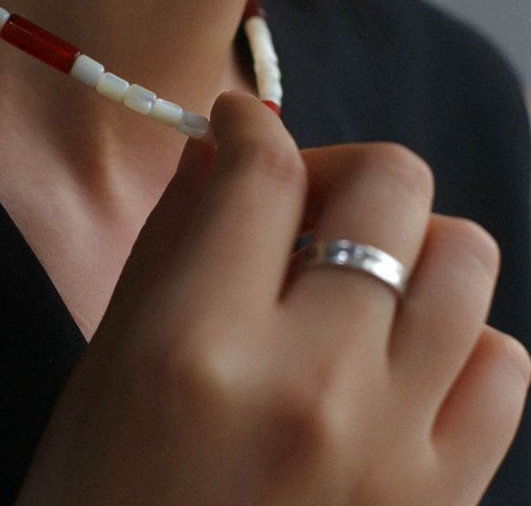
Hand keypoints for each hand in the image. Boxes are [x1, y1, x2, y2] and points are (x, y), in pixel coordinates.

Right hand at [16, 91, 529, 504]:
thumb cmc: (101, 499)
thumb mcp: (108, 361)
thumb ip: (170, 240)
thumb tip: (218, 154)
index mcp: (197, 346)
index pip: (261, 173)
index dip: (248, 123)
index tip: (237, 124)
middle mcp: (310, 385)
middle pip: (390, 188)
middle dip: (339, 165)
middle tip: (298, 199)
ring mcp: (393, 450)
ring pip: (464, 259)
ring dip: (406, 240)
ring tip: (352, 275)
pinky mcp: (442, 502)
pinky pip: (502, 365)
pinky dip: (455, 336)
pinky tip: (396, 357)